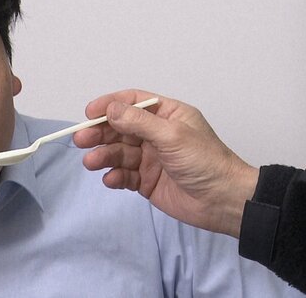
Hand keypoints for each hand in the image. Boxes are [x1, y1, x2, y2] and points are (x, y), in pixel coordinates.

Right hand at [73, 89, 258, 237]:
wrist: (224, 202)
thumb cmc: (205, 162)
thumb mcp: (172, 135)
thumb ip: (139, 122)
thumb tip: (110, 110)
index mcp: (167, 115)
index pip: (132, 103)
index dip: (109, 105)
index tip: (89, 113)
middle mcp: (155, 134)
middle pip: (119, 128)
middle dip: (99, 133)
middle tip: (81, 139)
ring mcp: (149, 158)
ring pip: (118, 152)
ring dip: (103, 156)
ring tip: (92, 163)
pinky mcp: (146, 181)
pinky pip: (123, 175)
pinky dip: (114, 176)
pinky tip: (112, 180)